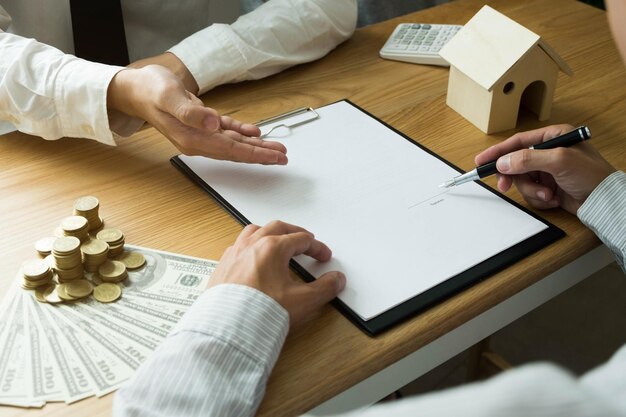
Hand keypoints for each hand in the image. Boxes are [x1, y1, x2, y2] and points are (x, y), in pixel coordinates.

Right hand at [107, 65, 287, 164]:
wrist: (136, 89)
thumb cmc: (151, 90)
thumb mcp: (169, 97)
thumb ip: (190, 113)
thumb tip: (213, 124)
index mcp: (192, 139)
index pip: (231, 150)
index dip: (255, 154)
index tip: (274, 157)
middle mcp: (198, 141)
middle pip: (236, 151)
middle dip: (261, 155)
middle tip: (282, 157)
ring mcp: (200, 134)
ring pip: (234, 143)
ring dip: (255, 146)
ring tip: (276, 148)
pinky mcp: (201, 124)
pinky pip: (226, 132)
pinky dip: (241, 132)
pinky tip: (255, 133)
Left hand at [208, 221, 345, 327]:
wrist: (228, 329)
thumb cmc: (259, 312)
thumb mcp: (303, 301)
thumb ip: (324, 288)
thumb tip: (336, 280)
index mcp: (272, 248)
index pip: (301, 240)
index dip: (316, 247)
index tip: (323, 256)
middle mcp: (251, 246)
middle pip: (277, 228)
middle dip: (294, 232)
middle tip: (304, 240)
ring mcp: (234, 254)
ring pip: (253, 231)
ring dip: (269, 233)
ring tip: (277, 240)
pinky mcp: (222, 267)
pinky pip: (237, 246)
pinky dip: (250, 245)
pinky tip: (252, 256)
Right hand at [475, 124, 615, 213]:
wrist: (605, 202)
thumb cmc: (591, 175)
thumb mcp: (558, 161)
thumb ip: (527, 160)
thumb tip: (503, 162)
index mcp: (553, 137)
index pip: (518, 142)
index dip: (498, 151)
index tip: (481, 161)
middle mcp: (549, 152)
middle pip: (516, 163)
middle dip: (514, 177)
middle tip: (504, 186)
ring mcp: (549, 171)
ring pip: (522, 181)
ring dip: (532, 191)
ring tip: (548, 194)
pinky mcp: (549, 187)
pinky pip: (532, 193)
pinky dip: (540, 198)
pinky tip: (554, 198)